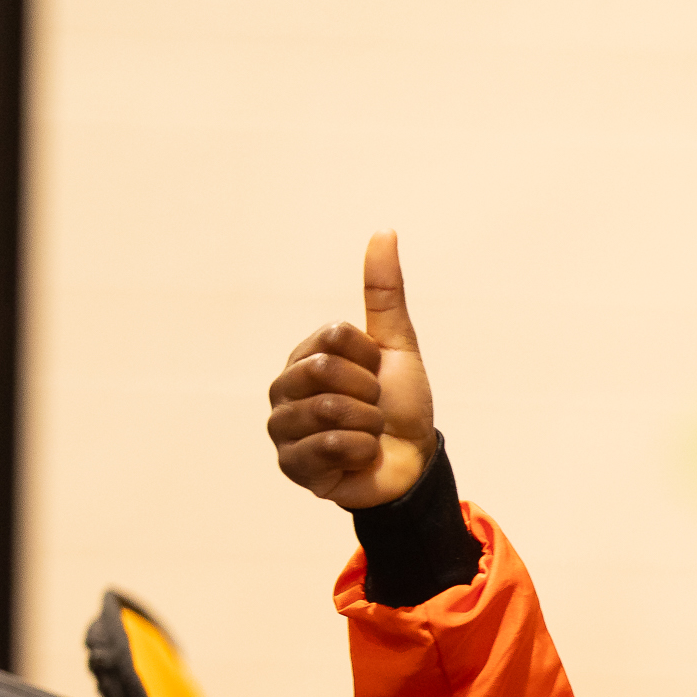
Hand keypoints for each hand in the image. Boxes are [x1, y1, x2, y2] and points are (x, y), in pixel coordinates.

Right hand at [266, 230, 434, 508]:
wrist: (413, 463)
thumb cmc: (401, 405)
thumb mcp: (396, 345)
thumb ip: (384, 292)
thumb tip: (385, 230)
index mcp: (304, 356)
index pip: (334, 337)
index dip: (369, 359)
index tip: (376, 376)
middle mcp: (284, 390)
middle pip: (324, 370)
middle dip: (368, 393)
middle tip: (373, 408)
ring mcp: (283, 428)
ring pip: (328, 410)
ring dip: (368, 424)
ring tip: (368, 433)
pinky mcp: (291, 466)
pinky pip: (328, 447)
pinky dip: (360, 451)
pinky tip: (360, 456)